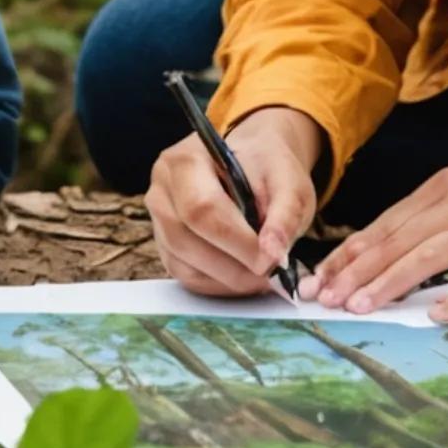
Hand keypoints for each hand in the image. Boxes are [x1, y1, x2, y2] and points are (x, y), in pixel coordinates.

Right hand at [144, 104, 321, 296]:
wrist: (248, 163)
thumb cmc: (265, 168)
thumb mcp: (288, 182)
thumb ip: (285, 215)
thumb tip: (273, 255)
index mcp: (185, 162)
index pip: (201, 208)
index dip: (237, 242)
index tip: (273, 260)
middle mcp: (161, 192)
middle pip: (185, 240)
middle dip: (234, 266)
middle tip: (272, 273)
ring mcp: (159, 223)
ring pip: (184, 265)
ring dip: (229, 279)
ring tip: (262, 273)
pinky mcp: (166, 248)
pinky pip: (187, 277)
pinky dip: (220, 285)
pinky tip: (245, 275)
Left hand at [305, 130, 447, 319]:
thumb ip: (426, 216)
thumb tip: (379, 248)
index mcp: (442, 190)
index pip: (384, 226)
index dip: (349, 254)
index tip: (319, 278)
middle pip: (398, 242)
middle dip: (357, 272)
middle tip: (326, 297)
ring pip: (430, 257)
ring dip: (391, 282)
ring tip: (362, 305)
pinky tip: (433, 312)